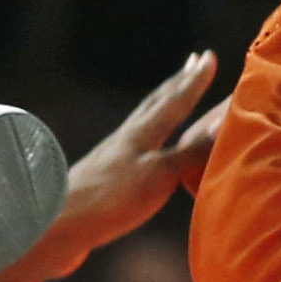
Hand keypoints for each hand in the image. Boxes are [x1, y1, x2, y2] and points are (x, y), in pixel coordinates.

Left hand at [37, 52, 225, 274]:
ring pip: (144, 125)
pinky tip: (146, 153)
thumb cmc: (111, 198)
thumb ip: (190, 153)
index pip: (175, 102)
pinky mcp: (104, 183)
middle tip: (191, 62)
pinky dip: (151, 142)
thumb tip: (222, 127)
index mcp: (141, 134)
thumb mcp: (159, 175)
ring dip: (162, 108)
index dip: (194, 81)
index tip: (207, 57)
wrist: (59, 225)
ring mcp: (112, 160)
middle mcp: (126, 140)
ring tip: (170, 100)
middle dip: (177, 84)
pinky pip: (136, 152)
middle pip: (155, 105)